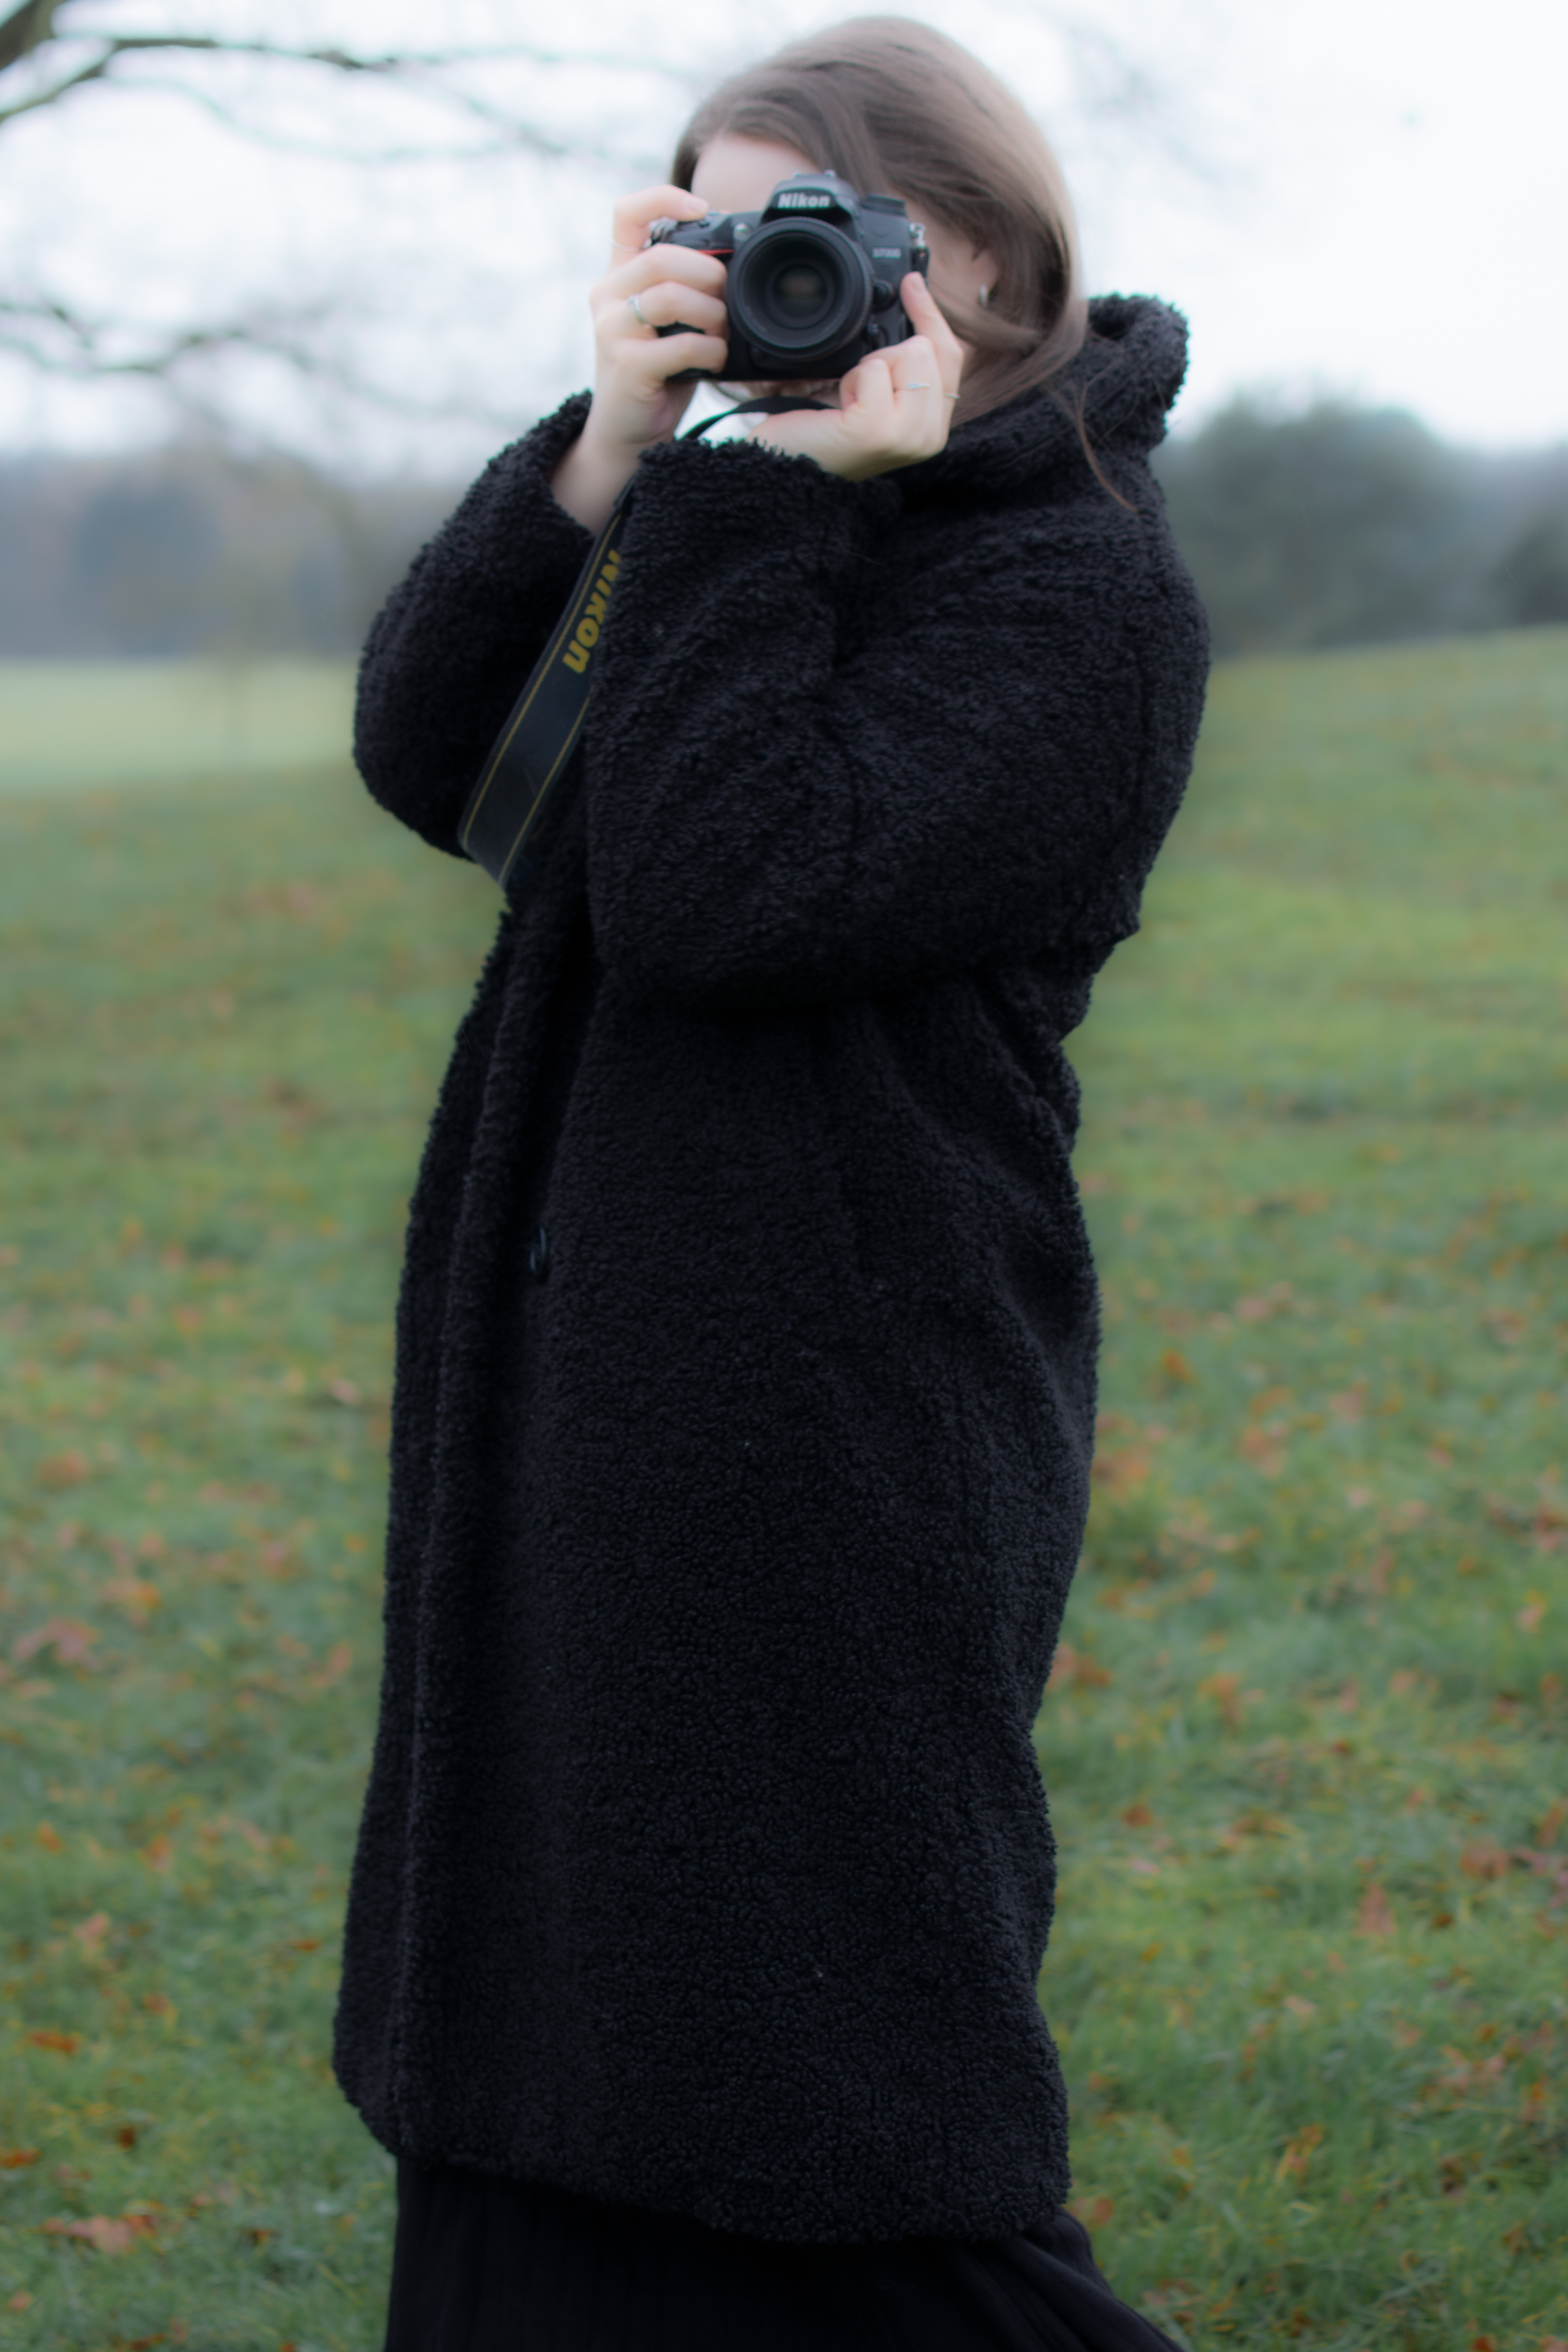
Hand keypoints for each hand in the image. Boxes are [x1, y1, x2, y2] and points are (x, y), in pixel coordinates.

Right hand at [551, 185, 728, 530]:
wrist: (627, 434)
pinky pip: (679, 344)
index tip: (701, 207)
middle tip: (727, 296)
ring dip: (712, 314)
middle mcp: (608, 295)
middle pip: (662, 257)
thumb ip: (687, 286)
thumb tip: (733, 257)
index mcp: (619, 275)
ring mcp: (612, 330)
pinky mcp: (626, 365)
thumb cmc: (658, 374)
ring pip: (670, 296)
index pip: (627, 213)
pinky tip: (715, 362)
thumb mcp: (670, 321)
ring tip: (722, 334)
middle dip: (708, 273)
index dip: (663, 198)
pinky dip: (710, 351)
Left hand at [743, 276, 966, 480]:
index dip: (932, 317)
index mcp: (933, 430)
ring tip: (850, 404)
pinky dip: (851, 380)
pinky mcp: (876, 429)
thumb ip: (904, 370)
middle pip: (927, 350)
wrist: (784, 468)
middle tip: (860, 395)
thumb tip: (913, 306)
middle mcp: (928, 438)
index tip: (912, 282)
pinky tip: (840, 409)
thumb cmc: (824, 434)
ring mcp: (906, 437)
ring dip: (868, 370)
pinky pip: (874, 369)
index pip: (951, 357)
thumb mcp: (876, 398)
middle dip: (887, 358)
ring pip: (906, 353)